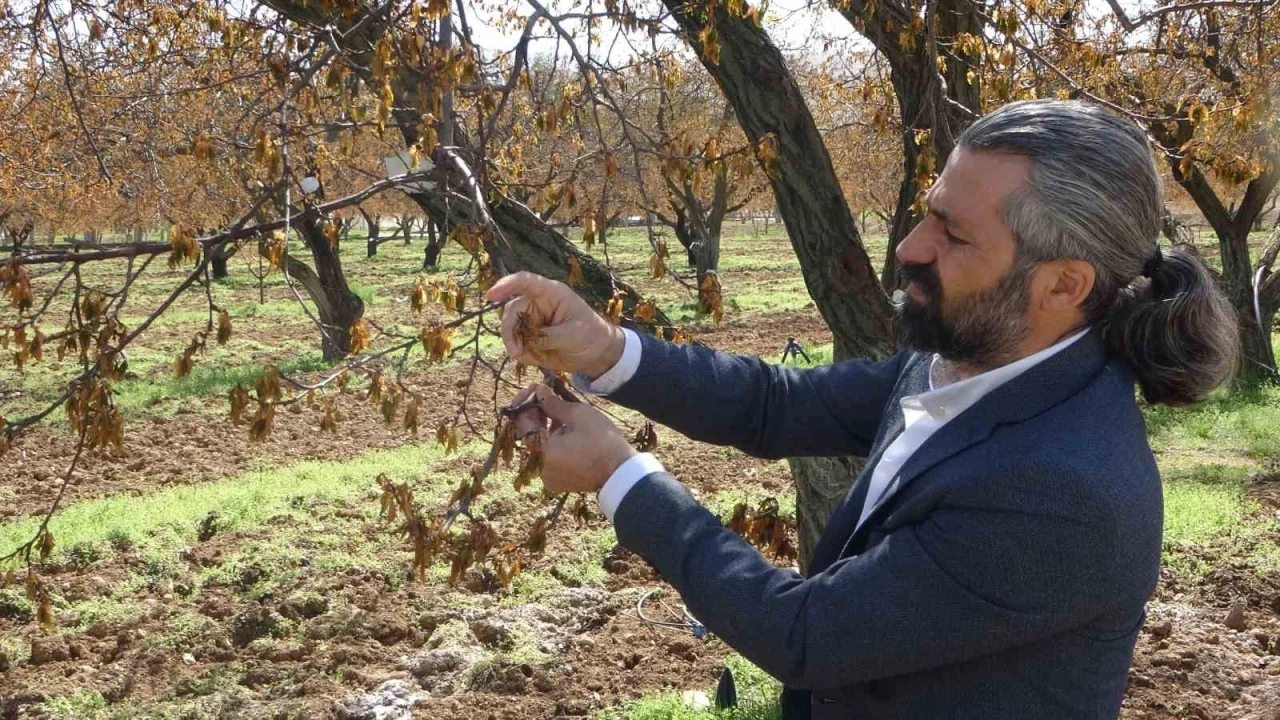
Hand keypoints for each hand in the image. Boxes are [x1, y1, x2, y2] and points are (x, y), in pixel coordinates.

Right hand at [486, 271, 623, 378]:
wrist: (596, 354)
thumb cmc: (591, 335)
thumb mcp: (574, 334)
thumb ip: (549, 336)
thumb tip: (527, 342)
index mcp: (551, 294)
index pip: (525, 282)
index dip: (506, 285)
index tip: (490, 296)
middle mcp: (538, 304)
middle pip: (512, 311)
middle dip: (510, 331)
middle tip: (516, 352)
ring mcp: (532, 320)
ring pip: (510, 328)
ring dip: (513, 343)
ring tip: (523, 356)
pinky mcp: (530, 337)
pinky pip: (517, 343)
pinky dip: (521, 353)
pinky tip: (534, 359)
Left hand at [509, 384, 635, 493]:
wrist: (621, 471)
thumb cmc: (602, 440)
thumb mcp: (578, 414)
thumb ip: (553, 403)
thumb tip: (539, 392)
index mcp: (541, 451)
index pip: (521, 422)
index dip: (526, 402)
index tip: (536, 388)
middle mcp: (539, 467)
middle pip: (529, 435)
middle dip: (536, 414)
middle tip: (547, 395)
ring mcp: (548, 477)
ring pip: (539, 446)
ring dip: (545, 427)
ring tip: (559, 410)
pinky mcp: (558, 481)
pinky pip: (549, 458)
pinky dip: (553, 442)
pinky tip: (565, 429)